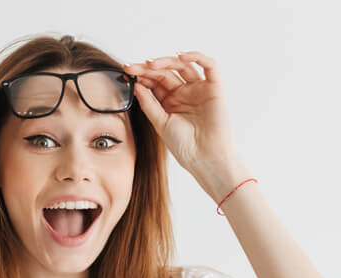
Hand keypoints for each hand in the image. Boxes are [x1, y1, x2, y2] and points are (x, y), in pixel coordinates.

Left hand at [123, 52, 237, 174]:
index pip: (154, 82)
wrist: (204, 158)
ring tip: (151, 64)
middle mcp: (184, 93)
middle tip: (133, 67)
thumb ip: (148, 103)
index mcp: (170, 101)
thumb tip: (135, 84)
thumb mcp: (160, 122)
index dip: (141, 75)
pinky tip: (180, 56)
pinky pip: (209, 66)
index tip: (126, 72)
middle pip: (165, 72)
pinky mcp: (214, 88)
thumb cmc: (184, 145)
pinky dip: (196, 57)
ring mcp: (199, 89)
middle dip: (148, 68)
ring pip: (183, 66)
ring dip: (167, 61)